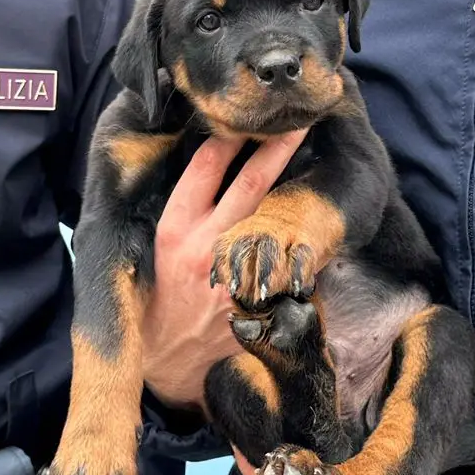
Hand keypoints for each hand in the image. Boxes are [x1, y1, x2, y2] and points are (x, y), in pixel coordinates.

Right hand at [139, 130, 307, 410]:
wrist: (169, 360)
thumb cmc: (161, 294)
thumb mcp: (159, 245)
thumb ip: (187, 204)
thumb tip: (217, 152)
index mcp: (175, 230)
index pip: (204, 167)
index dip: (228, 136)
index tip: (247, 113)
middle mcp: (208, 248)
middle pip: (249, 185)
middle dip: (277, 147)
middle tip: (299, 120)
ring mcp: (238, 275)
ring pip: (277, 220)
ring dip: (297, 189)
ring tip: (316, 159)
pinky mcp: (261, 300)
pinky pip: (291, 263)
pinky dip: (303, 242)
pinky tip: (315, 227)